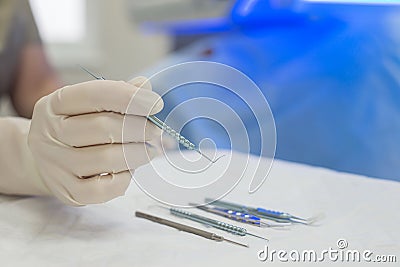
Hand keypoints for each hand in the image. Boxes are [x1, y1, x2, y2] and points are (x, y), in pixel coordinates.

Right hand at [28, 79, 162, 205]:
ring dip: (138, 153)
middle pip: (103, 128)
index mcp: (55, 104)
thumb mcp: (87, 105)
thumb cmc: (75, 127)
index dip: (129, 98)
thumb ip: (116, 94)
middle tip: (155, 132)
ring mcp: (56, 165)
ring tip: (149, 150)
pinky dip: (125, 178)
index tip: (155, 103)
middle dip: (139, 129)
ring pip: (106, 159)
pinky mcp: (68, 192)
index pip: (94, 94)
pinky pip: (104, 189)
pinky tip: (130, 169)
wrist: (44, 161)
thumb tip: (145, 86)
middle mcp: (49, 133)